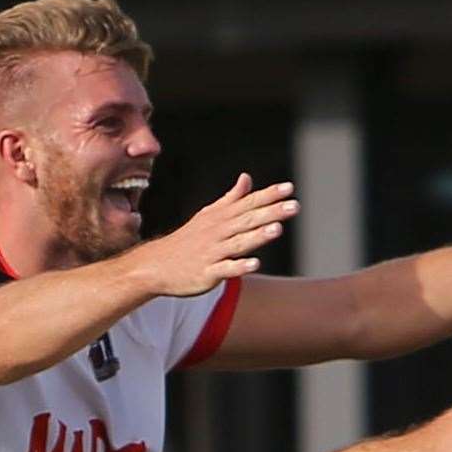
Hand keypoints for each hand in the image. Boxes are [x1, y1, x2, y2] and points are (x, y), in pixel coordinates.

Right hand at [136, 173, 298, 295]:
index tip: (289, 188)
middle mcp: (218, 232)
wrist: (156, 265)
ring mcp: (212, 253)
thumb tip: (246, 178)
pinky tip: (254, 264)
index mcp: (221, 218)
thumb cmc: (189, 240)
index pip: (248, 203)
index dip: (268, 195)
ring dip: (258, 236)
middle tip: (294, 206)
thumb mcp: (209, 215)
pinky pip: (225, 270)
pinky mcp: (207, 273)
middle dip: (271, 213)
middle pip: (247, 220)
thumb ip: (231, 198)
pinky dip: (239, 267)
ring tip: (278, 229)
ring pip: (238, 243)